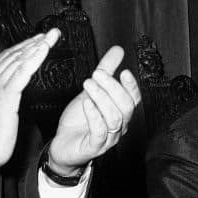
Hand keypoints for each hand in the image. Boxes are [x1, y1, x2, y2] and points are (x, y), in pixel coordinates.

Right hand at [0, 30, 59, 178]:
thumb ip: (2, 98)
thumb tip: (13, 92)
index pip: (6, 59)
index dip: (23, 48)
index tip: (38, 40)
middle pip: (13, 55)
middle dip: (33, 42)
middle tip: (50, 33)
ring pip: (18, 61)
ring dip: (36, 47)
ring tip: (51, 37)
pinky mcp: (4, 96)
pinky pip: (21, 73)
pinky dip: (33, 59)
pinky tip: (43, 50)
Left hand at [46, 45, 141, 175]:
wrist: (63, 145)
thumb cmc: (79, 120)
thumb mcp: (92, 90)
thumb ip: (106, 70)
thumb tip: (118, 50)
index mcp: (120, 111)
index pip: (134, 98)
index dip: (131, 86)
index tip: (123, 72)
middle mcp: (119, 125)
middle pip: (126, 107)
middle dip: (113, 88)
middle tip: (97, 74)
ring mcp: (108, 138)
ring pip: (114, 118)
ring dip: (102, 98)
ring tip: (88, 84)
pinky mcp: (94, 147)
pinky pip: (99, 132)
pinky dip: (94, 116)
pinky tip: (86, 103)